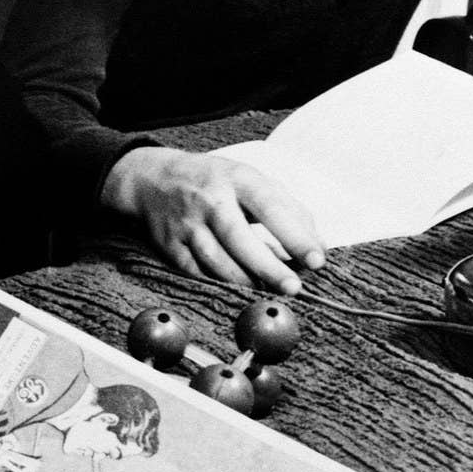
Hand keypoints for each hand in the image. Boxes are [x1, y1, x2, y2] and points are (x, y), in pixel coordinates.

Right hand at [101, 146, 324, 294]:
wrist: (153, 179)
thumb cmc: (217, 183)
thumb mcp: (252, 181)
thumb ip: (289, 209)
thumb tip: (319, 247)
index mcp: (237, 178)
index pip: (270, 206)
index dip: (295, 234)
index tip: (317, 259)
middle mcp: (210, 199)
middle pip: (238, 237)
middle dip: (268, 266)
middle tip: (293, 288)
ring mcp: (187, 223)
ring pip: (215, 259)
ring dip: (244, 281)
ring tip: (268, 294)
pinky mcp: (169, 244)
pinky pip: (195, 271)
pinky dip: (217, 284)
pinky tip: (237, 291)